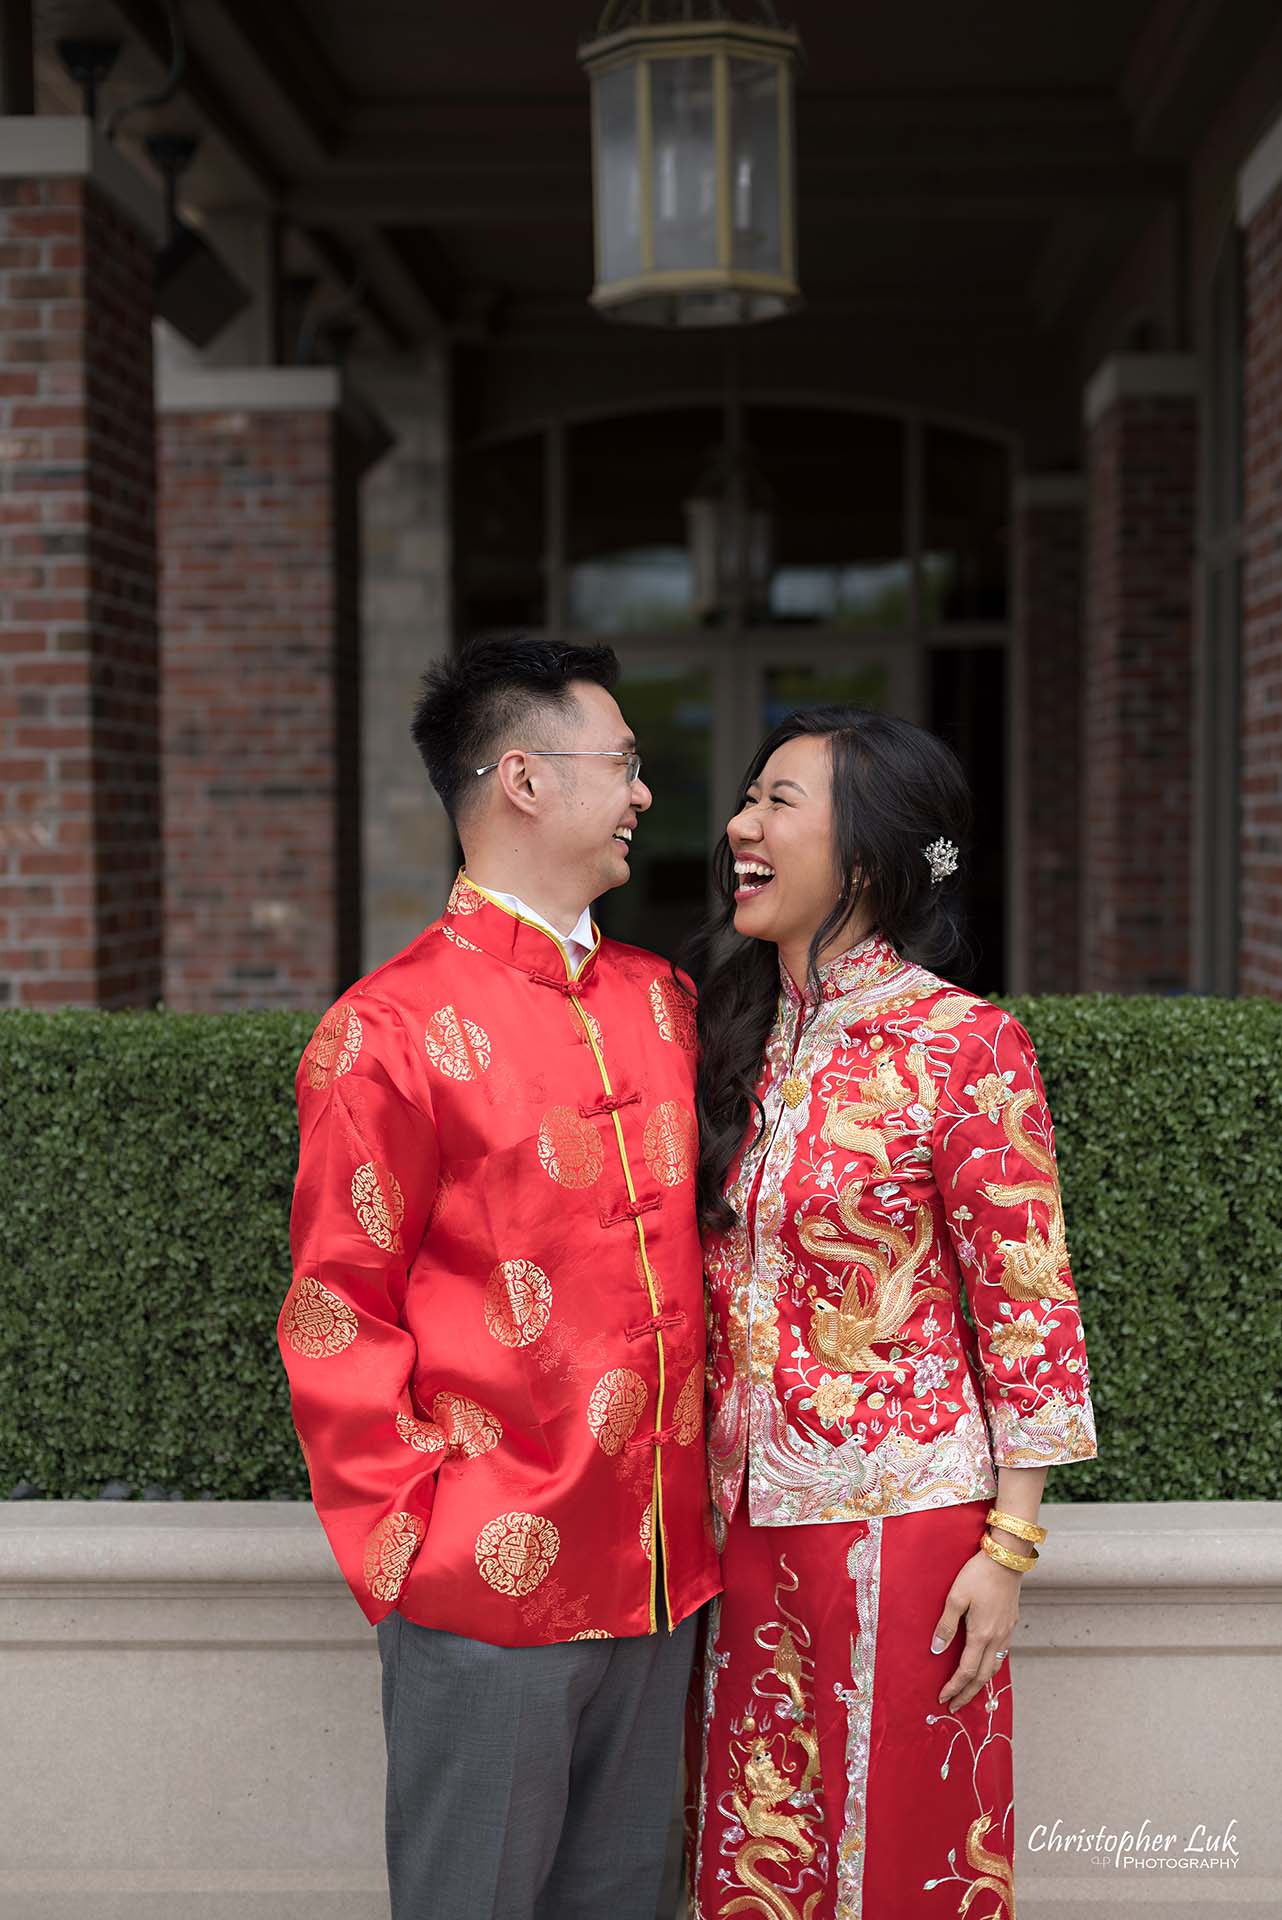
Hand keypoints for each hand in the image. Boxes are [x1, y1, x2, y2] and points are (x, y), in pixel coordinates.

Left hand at [930, 1549, 1019, 1709]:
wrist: (1006, 1559)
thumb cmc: (978, 1574)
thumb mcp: (955, 1597)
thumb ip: (946, 1625)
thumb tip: (937, 1650)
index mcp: (981, 1635)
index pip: (966, 1672)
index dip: (954, 1688)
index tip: (943, 1699)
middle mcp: (997, 1639)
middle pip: (982, 1677)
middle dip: (967, 1694)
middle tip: (954, 1706)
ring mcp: (1006, 1634)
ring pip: (994, 1668)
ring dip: (980, 1684)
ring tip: (968, 1692)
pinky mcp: (1011, 1626)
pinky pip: (1001, 1656)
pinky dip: (990, 1668)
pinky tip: (984, 1667)